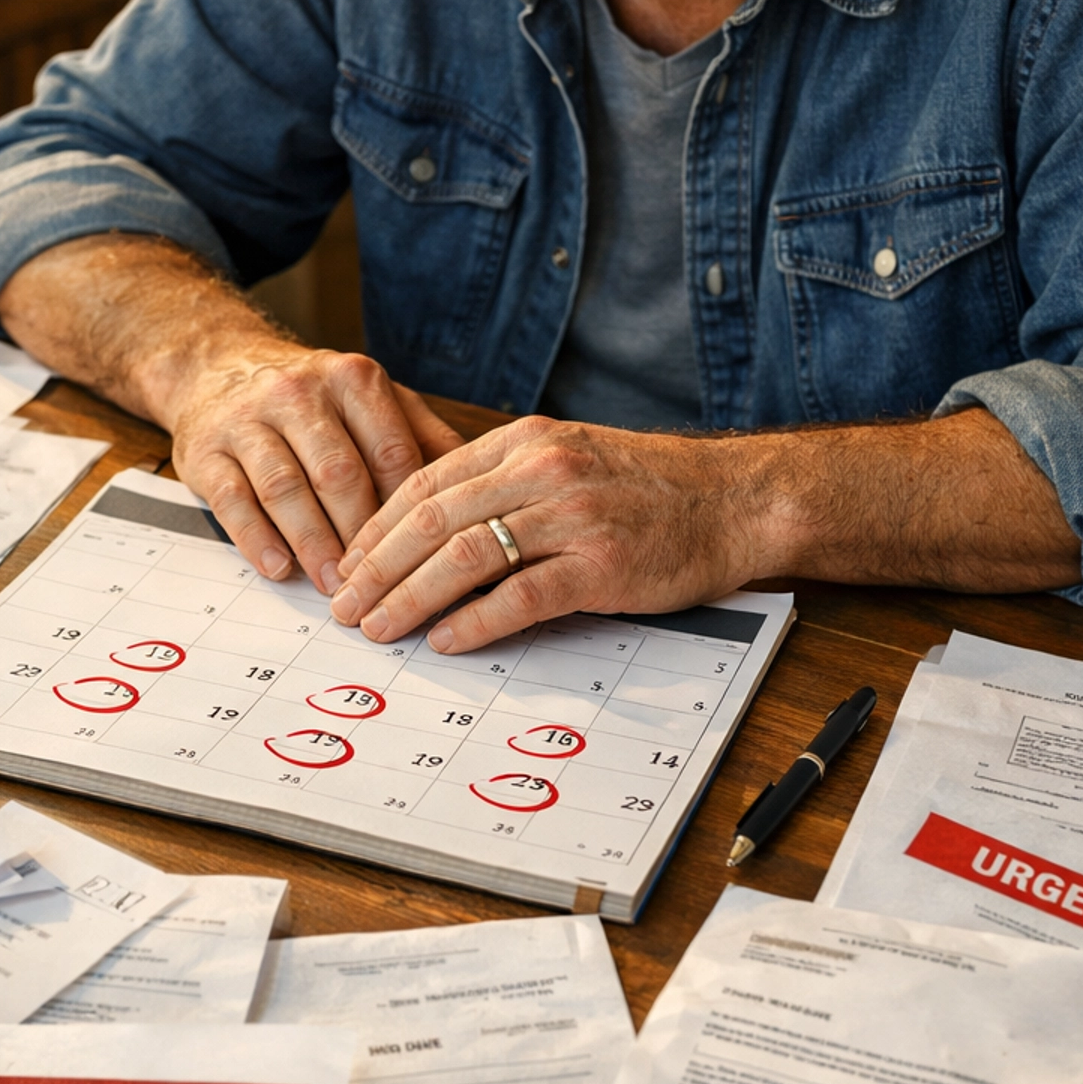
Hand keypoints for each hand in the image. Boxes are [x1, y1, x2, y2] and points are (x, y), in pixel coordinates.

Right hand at [0, 232, 464, 593]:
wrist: (218, 365)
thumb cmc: (313, 400)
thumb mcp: (372, 400)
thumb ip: (423, 440)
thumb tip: (482, 495)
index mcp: (354, 379)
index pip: (393, 454)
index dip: (412, 513)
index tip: (428, 559)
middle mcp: (300, 391)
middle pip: (340, 474)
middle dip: (362, 538)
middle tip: (381, 589)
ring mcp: (249, 418)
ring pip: (286, 488)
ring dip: (314, 545)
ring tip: (336, 588)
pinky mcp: (206, 448)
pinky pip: (235, 499)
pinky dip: (258, 539)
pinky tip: (280, 569)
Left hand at [328, 415, 769, 651]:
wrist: (736, 501)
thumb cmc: (651, 489)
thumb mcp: (570, 458)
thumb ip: (505, 482)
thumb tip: (433, 526)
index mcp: (526, 442)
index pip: (426, 481)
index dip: (377, 527)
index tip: (348, 563)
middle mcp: (543, 471)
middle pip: (432, 520)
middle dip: (377, 567)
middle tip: (346, 605)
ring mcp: (573, 518)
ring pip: (465, 557)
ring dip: (410, 598)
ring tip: (380, 628)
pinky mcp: (601, 566)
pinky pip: (521, 597)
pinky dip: (475, 622)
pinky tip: (445, 640)